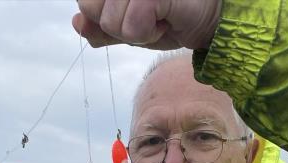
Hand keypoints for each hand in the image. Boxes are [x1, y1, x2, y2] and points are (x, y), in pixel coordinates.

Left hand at [73, 0, 221, 50]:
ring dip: (135, 31)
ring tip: (158, 15)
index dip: (102, 15)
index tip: (133, 11)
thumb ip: (101, 27)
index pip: (85, 1)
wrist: (209, 17)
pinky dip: (148, 34)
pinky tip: (165, 19)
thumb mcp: (129, 27)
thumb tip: (78, 23)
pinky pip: (130, 27)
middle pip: (89, 8)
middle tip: (146, 14)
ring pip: (110, 21)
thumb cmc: (172, 15)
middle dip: (116, 24)